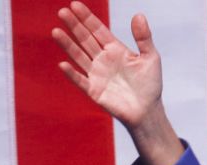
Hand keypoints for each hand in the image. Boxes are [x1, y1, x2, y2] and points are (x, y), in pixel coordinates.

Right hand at [53, 3, 160, 125]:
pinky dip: (72, 74)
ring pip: (79, 56)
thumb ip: (144, 37)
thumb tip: (138, 15)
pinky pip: (81, 81)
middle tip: (62, 12)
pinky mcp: (94, 91)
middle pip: (85, 39)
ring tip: (56, 32)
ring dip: (67, 45)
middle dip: (74, 26)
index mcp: (114, 49)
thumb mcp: (150, 58)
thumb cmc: (150, 85)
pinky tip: (63, 64)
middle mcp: (102, 59)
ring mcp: (96, 75)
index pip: (97, 30)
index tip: (74, 5)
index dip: (86, 18)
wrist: (148, 111)